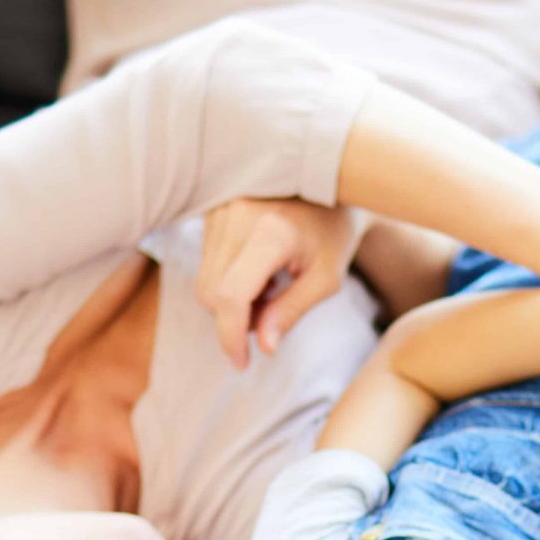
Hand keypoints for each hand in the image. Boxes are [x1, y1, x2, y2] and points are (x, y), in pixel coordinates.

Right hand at [196, 197, 366, 367]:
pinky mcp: (211, 209)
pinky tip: (257, 270)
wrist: (328, 177)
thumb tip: (264, 348)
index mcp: (271, 233)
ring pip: (205, 281)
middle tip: (272, 312)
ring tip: (270, 286)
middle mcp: (237, 216)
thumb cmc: (333, 231)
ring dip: (231, 300)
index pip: (231, 296)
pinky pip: (206, 261)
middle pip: (212, 293)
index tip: (242, 362)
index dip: (231, 336)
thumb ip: (292, 312)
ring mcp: (219, 209)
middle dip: (235, 319)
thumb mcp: (325, 277)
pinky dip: (227, 280)